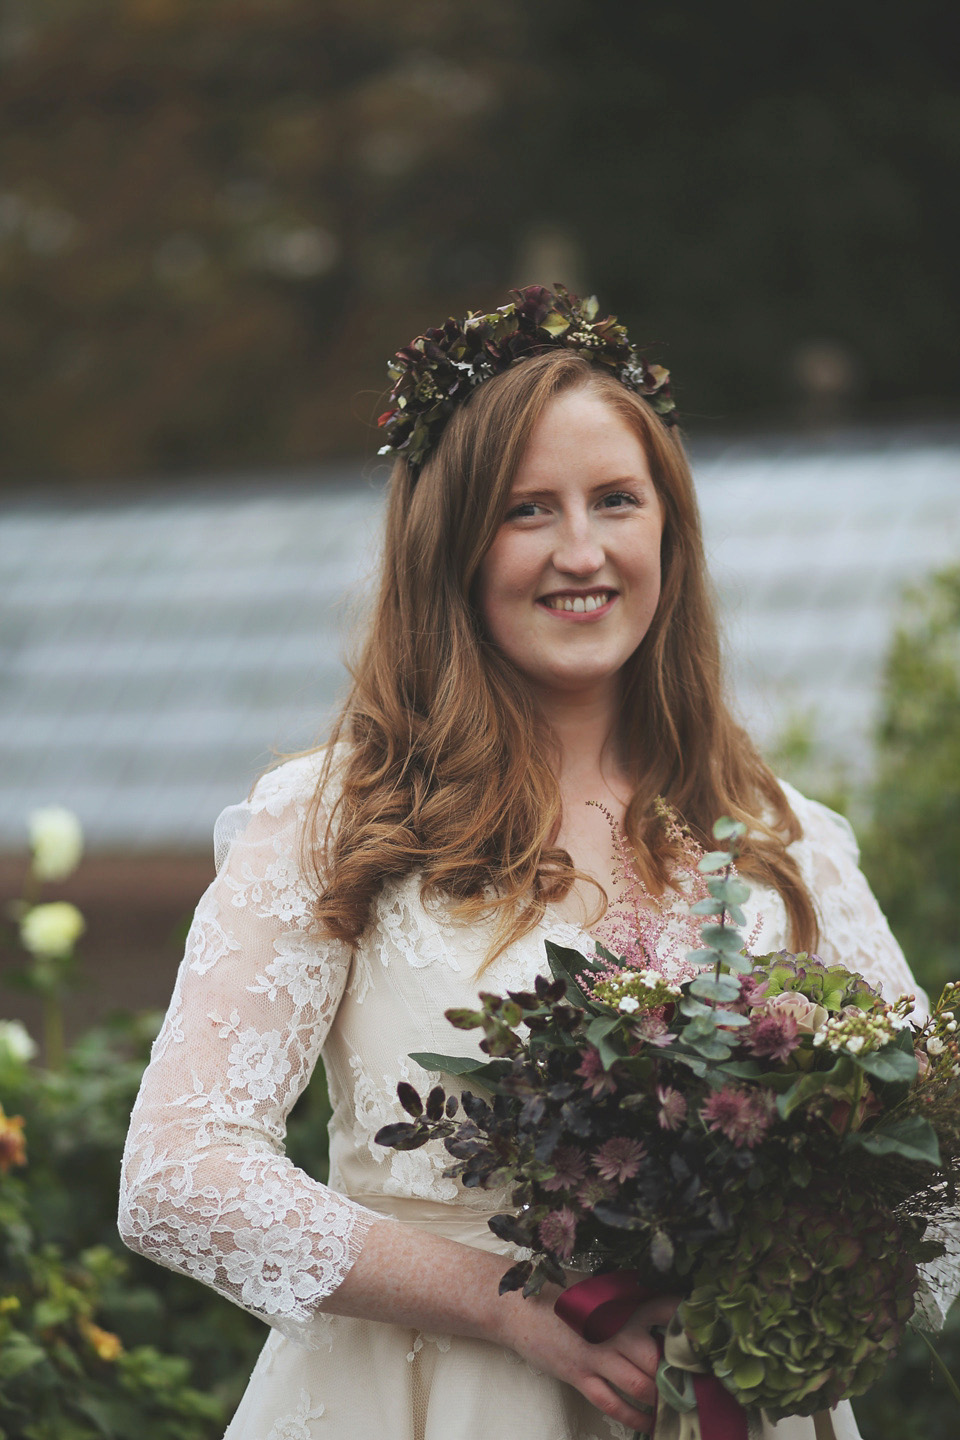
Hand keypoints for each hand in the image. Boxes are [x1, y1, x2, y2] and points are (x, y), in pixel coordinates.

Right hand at [494, 1285, 680, 1431]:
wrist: (517, 1305)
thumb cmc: (560, 1293)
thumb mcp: (598, 1287)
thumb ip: (628, 1298)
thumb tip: (661, 1308)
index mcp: (622, 1299)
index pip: (667, 1308)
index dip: (690, 1325)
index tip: (707, 1340)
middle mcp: (615, 1327)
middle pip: (660, 1357)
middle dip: (679, 1376)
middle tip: (697, 1388)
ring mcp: (597, 1353)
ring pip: (642, 1385)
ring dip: (660, 1401)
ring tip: (676, 1409)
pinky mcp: (580, 1375)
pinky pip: (613, 1403)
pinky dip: (634, 1417)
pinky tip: (646, 1424)